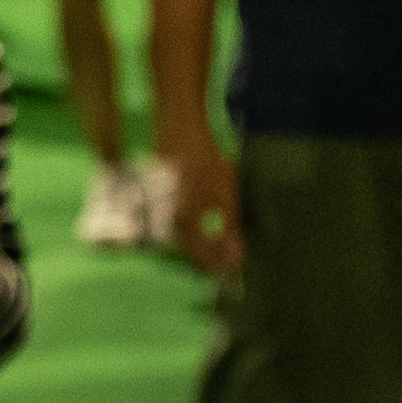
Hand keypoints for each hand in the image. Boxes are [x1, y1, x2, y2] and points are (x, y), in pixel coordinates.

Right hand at [162, 135, 240, 278]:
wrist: (182, 132)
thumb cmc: (207, 161)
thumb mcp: (226, 196)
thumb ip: (230, 228)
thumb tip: (236, 258)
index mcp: (185, 223)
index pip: (201, 258)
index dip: (219, 267)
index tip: (235, 269)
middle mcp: (170, 221)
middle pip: (192, 251)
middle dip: (213, 258)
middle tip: (233, 260)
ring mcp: (166, 210)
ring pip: (186, 239)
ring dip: (205, 246)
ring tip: (226, 245)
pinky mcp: (166, 200)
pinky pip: (182, 224)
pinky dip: (198, 231)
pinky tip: (212, 227)